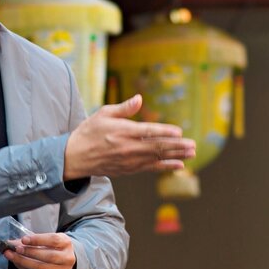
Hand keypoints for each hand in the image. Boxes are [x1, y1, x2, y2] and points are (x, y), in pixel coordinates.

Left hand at [4, 233, 75, 268]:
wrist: (66, 266)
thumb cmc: (54, 249)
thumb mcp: (49, 240)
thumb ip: (33, 240)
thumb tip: (11, 243)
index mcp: (66, 244)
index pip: (53, 240)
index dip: (37, 240)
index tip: (24, 239)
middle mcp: (67, 258)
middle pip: (48, 256)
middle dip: (29, 252)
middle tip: (16, 249)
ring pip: (40, 268)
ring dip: (23, 262)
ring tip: (12, 256)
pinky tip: (18, 264)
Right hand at [63, 94, 195, 179]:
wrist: (75, 157)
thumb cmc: (89, 132)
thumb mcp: (104, 114)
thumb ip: (124, 108)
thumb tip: (139, 99)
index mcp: (123, 132)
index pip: (148, 132)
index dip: (165, 132)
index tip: (179, 132)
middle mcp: (128, 148)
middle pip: (157, 147)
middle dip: (177, 146)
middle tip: (193, 145)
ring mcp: (130, 160)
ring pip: (157, 158)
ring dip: (176, 156)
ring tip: (192, 154)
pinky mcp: (129, 169)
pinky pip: (151, 168)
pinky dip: (165, 167)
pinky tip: (178, 165)